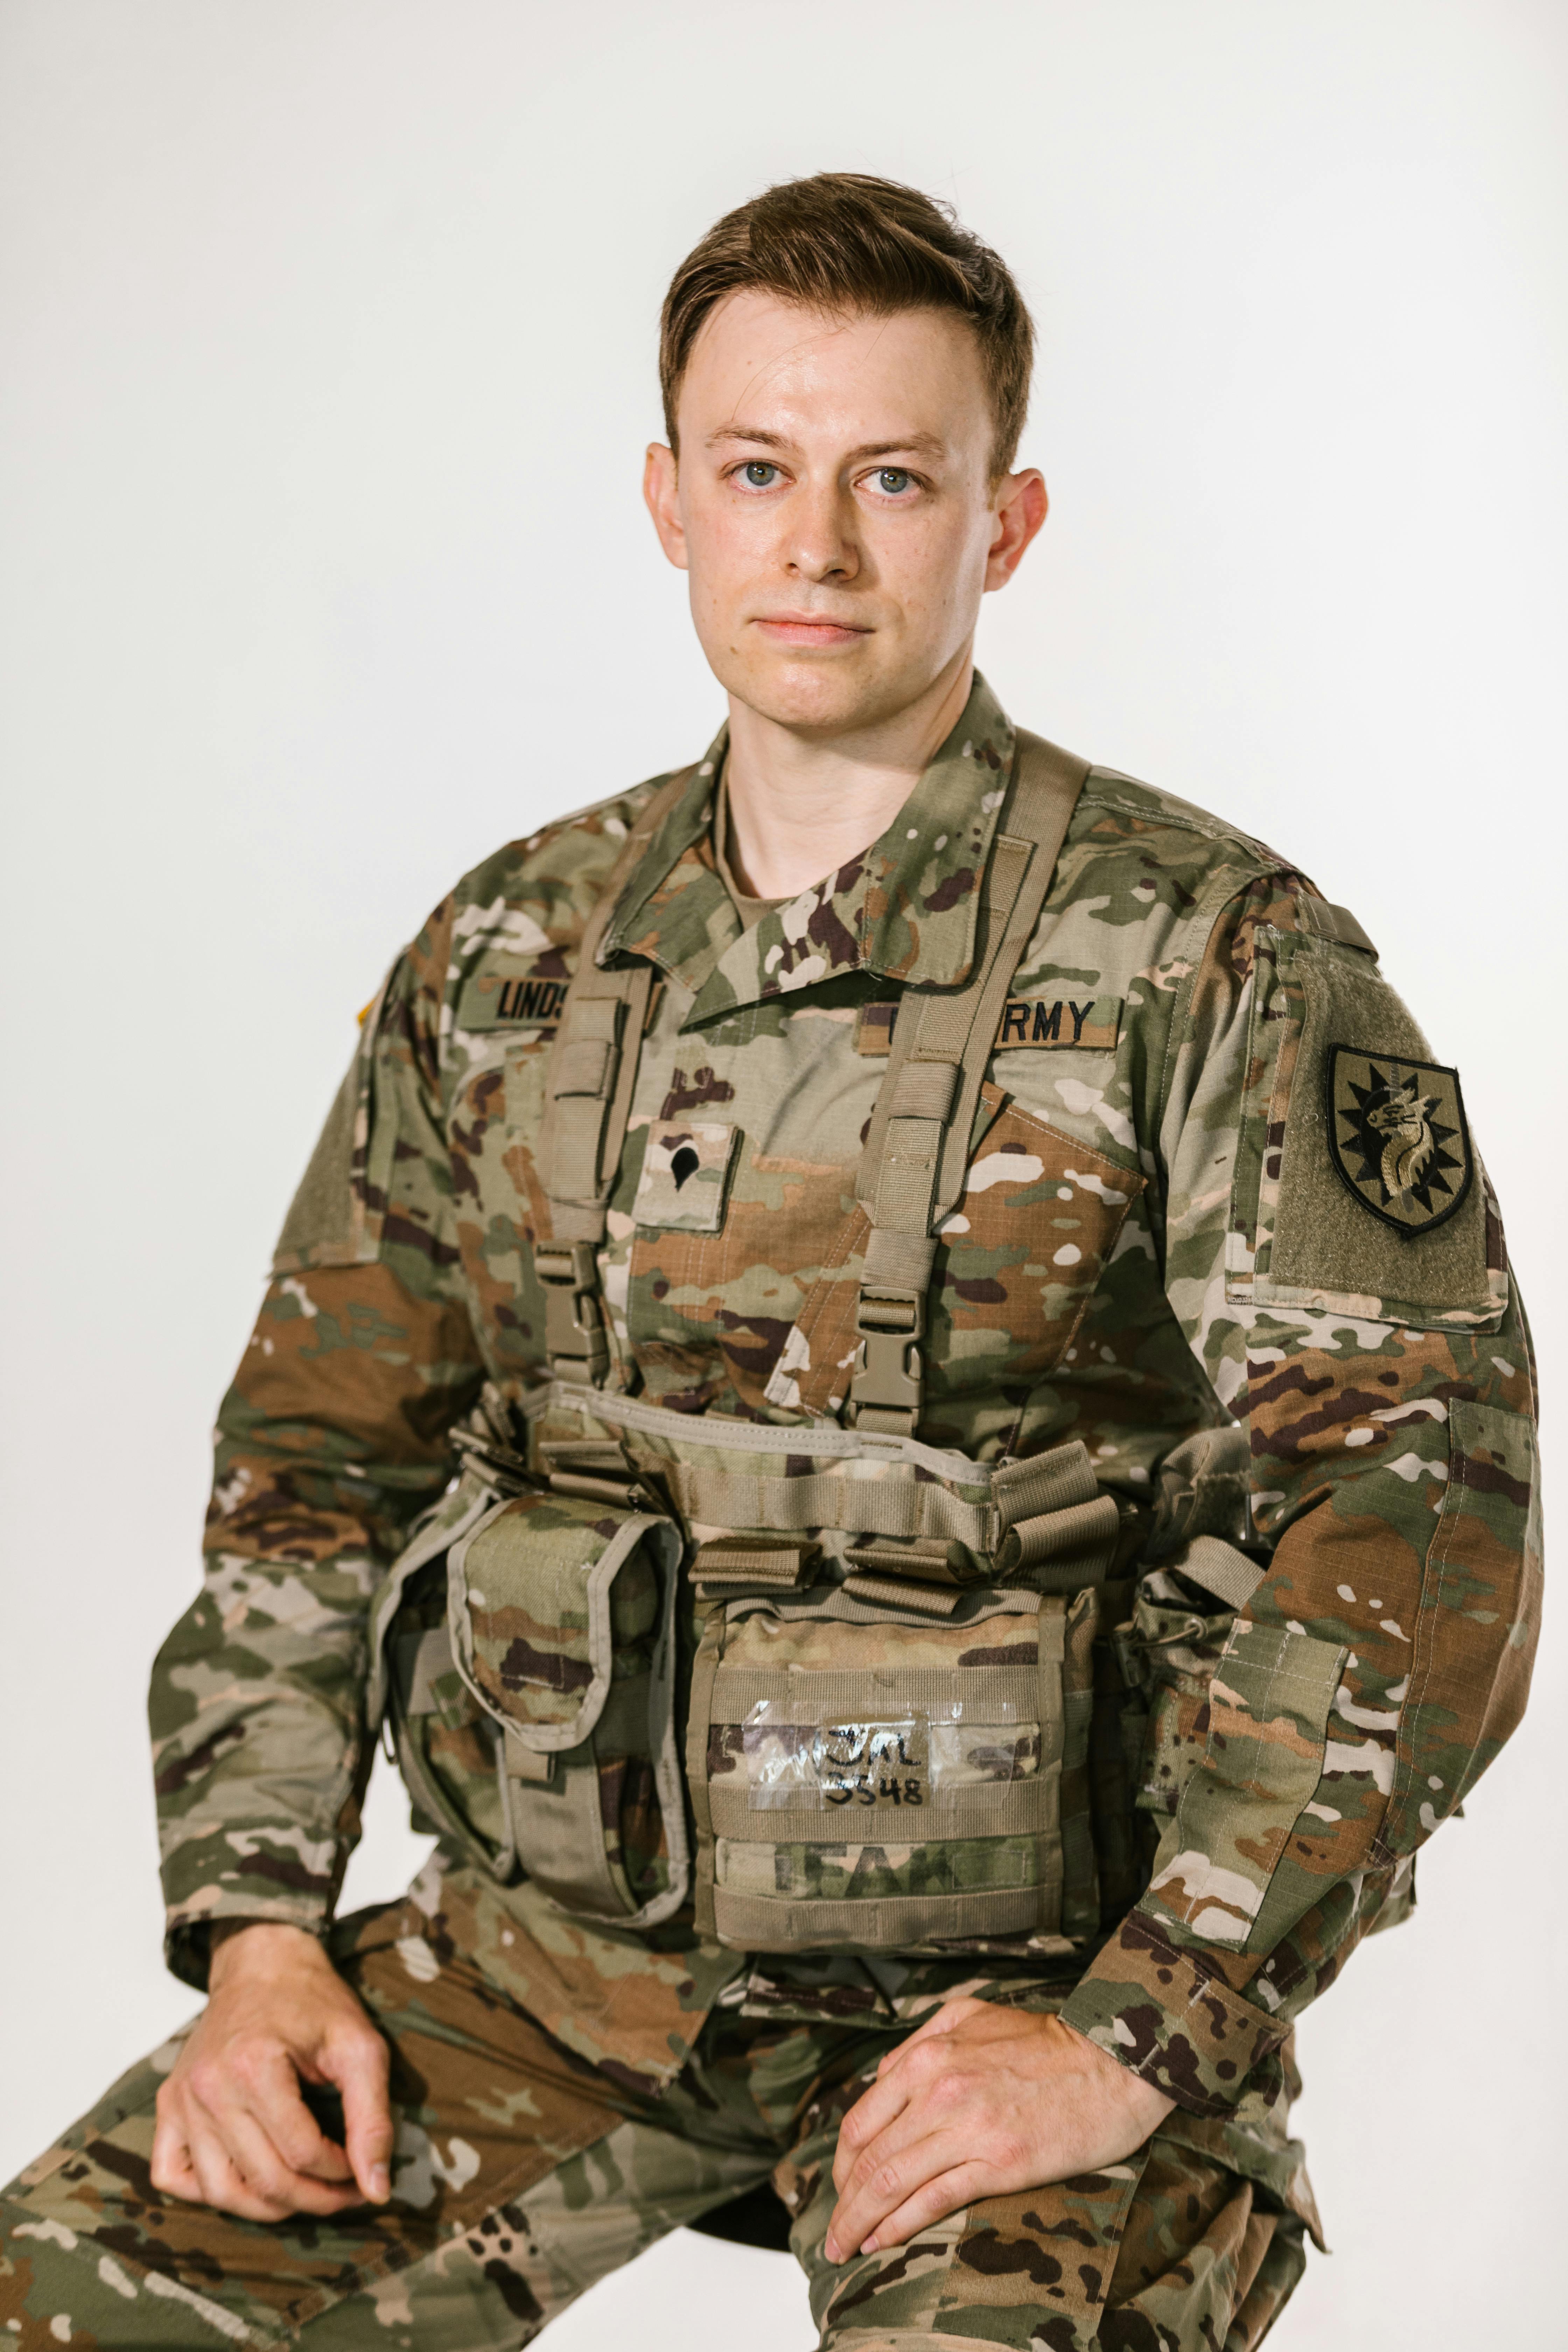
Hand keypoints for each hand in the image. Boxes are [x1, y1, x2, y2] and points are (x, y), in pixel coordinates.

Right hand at [151, 1922, 393, 2221]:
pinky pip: (174, 2176)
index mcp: (254, 2065)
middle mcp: (208, 2087)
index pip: (302, 2153)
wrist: (263, 1965)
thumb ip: (372, 2117)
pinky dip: (210, 2192)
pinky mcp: (167, 2105)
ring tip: (304, 2194)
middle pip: (263, 2179)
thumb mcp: (360, 2047)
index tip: (362, 2171)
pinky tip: (247, 2178)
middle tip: (344, 2193)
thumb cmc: (314, 2003)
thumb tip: (378, 2190)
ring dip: (268, 2207)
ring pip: (220, 2192)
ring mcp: (181, 2099)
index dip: (341, 2174)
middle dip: (315, 2199)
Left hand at [825, 1998, 1173, 2263]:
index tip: (837, 2188)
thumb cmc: (1044, 2042)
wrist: (1111, 2063)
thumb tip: (883, 2077)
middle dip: (842, 2203)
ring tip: (845, 2246)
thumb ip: (920, 2043)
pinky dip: (899, 2225)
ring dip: (860, 2221)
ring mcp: (968, 2130)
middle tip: (832, 2232)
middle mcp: (938, 2091)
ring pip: (892, 2182)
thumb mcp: (970, 2017)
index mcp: (928, 2056)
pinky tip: (882, 2241)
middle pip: (868, 2157)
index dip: (840, 2163)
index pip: (861, 2120)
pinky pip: (933, 2200)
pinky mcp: (999, 2164)